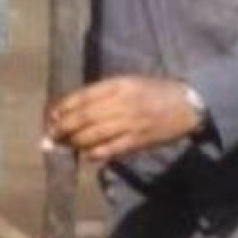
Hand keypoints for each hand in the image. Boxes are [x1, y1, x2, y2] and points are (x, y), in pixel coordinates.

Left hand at [47, 76, 201, 162]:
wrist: (187, 104)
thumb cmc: (155, 92)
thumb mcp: (129, 83)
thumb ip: (103, 94)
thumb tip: (73, 108)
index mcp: (119, 84)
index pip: (83, 96)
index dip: (63, 107)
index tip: (51, 116)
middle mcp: (122, 102)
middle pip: (83, 117)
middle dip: (62, 128)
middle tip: (50, 136)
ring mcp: (130, 122)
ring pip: (92, 135)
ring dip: (74, 142)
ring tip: (65, 145)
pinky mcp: (137, 140)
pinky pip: (109, 149)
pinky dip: (93, 154)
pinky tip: (86, 155)